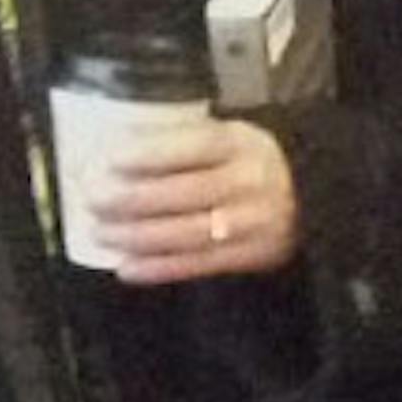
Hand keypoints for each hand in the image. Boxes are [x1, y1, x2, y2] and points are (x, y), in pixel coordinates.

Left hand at [85, 118, 298, 283]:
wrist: (311, 195)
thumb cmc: (250, 158)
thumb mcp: (229, 133)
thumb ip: (184, 139)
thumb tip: (116, 145)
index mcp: (240, 142)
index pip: (188, 145)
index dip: (145, 153)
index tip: (106, 158)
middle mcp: (247, 183)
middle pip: (178, 193)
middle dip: (127, 198)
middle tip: (90, 197)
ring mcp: (250, 224)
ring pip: (182, 234)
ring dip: (133, 236)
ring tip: (99, 232)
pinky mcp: (249, 257)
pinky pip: (196, 266)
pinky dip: (156, 268)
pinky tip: (125, 266)